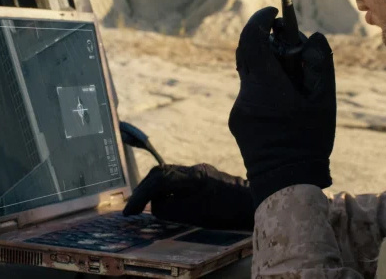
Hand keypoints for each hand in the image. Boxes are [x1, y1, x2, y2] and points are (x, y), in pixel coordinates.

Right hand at [122, 164, 253, 230]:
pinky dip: (167, 191)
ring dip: (154, 190)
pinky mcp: (206, 178)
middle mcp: (195, 170)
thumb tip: (155, 204)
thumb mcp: (194, 215)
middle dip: (144, 190)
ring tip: (145, 207)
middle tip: (133, 208)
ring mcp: (201, 172)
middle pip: (161, 173)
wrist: (255, 204)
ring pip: (169, 176)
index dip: (141, 196)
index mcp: (192, 177)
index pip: (158, 180)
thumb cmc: (228, 211)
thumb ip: (171, 208)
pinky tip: (166, 204)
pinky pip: (179, 181)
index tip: (130, 211)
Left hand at [229, 6, 335, 207]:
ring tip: (293, 82)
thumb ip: (320, 63)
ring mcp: (238, 109)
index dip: (260, 20)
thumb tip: (312, 36)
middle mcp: (246, 94)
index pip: (252, 40)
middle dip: (266, 41)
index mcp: (267, 86)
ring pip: (249, 75)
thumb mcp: (324, 101)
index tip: (274, 13)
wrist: (285, 182)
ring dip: (267, 67)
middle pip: (248, 54)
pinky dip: (264, 87)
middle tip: (288, 43)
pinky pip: (249, 93)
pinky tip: (284, 104)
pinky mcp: (236, 121)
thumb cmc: (309, 142)